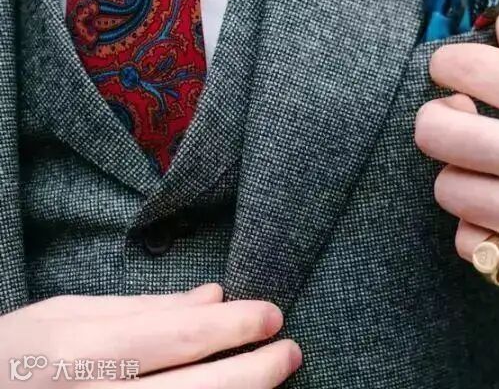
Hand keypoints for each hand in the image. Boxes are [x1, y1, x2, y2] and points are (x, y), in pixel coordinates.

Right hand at [0, 284, 300, 386]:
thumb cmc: (10, 359)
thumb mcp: (59, 318)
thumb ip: (141, 310)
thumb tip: (213, 297)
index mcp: (71, 355)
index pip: (176, 339)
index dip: (234, 327)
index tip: (272, 316)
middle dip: (253, 373)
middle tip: (291, 352)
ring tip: (269, 380)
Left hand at [416, 13, 498, 310]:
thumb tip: (498, 26)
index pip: (464, 67)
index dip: (449, 65)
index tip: (459, 74)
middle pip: (434, 130)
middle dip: (439, 118)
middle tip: (462, 121)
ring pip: (447, 188)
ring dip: (465, 176)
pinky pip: (470, 243)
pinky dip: (483, 230)